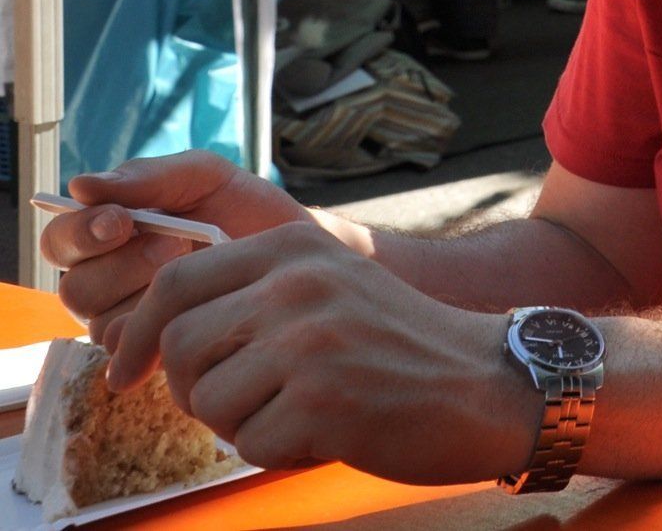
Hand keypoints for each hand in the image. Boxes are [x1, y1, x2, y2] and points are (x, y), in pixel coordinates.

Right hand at [42, 152, 325, 339]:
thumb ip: (146, 177)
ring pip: (102, 325)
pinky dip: (168, 328)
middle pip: (75, 289)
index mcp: (107, 238)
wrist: (298, 250)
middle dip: (121, 267)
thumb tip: (79, 186)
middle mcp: (108, 284)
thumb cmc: (244, 209)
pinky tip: (203, 306)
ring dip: (147, 299)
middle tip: (172, 248)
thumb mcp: (201, 177)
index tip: (121, 221)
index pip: (59, 241)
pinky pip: (139, 354)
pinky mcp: (159, 355)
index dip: (80, 233)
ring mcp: (132, 323)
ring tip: (197, 273)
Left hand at [112, 225, 542, 483]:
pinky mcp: (322, 400)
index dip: (140, 335)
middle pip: (181, 345)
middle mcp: (298, 284)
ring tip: (300, 413)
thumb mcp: (333, 284)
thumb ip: (259, 291)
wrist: (492, 382)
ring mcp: (310, 341)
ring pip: (209, 400)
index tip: (130, 371)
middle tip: (242, 404)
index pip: (177, 282)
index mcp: (297, 247)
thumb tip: (163, 336)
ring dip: (241, 424)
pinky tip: (330, 433)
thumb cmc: (406, 345)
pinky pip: (250, 444)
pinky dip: (280, 451)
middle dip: (196, 388)